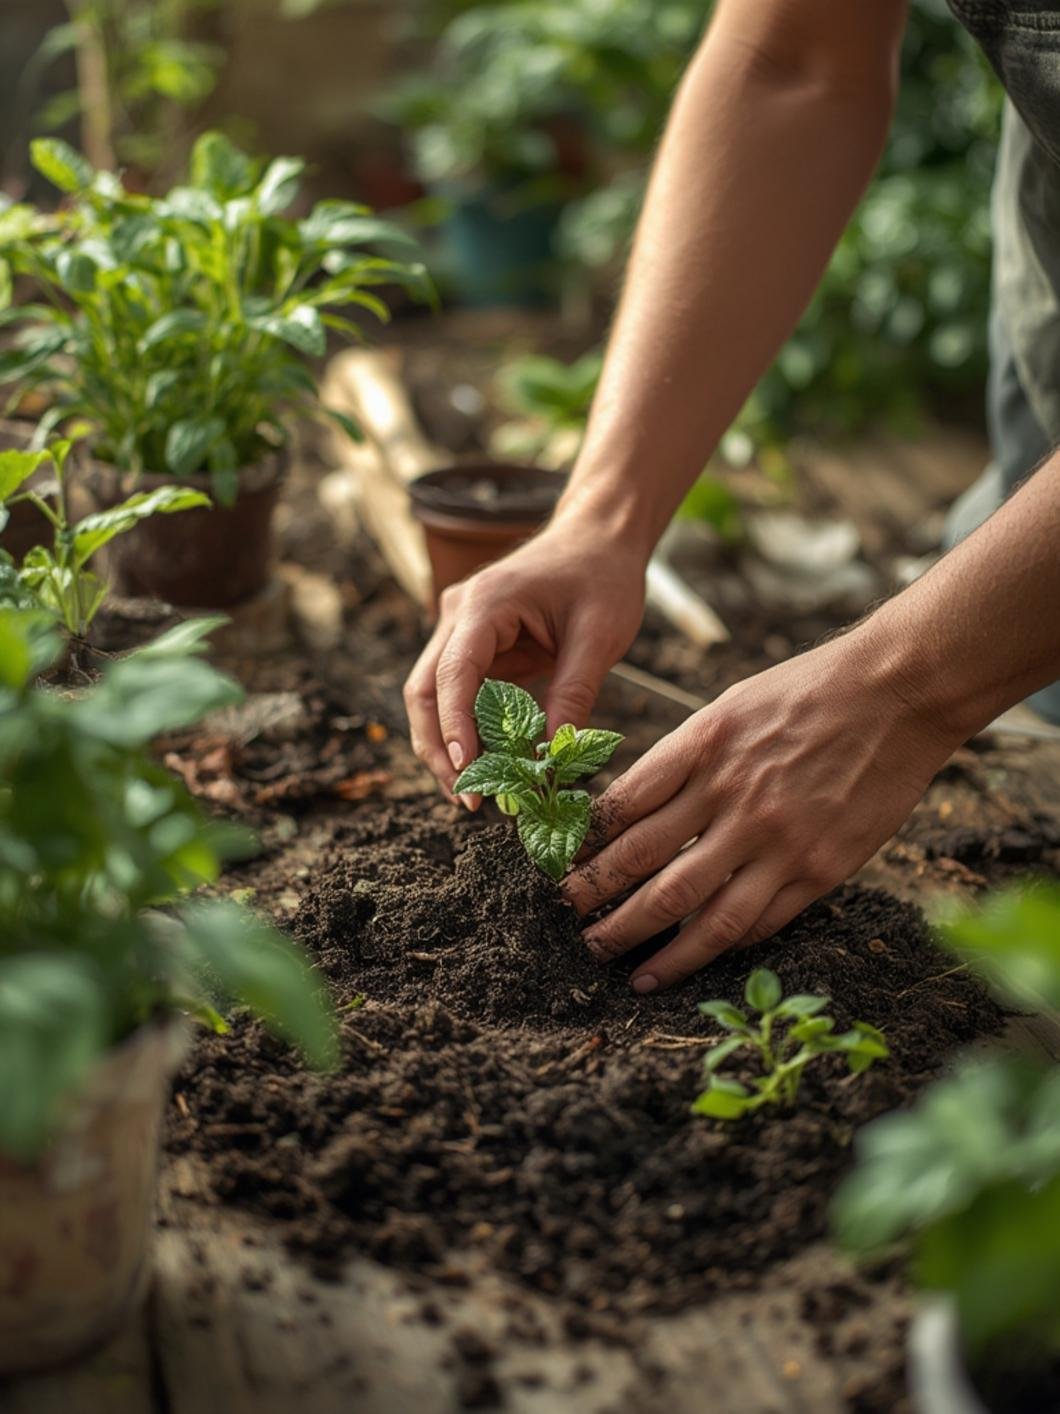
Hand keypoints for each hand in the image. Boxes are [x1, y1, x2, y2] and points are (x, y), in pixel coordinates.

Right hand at [403, 522, 645, 798]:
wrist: (600, 537)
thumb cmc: (603, 576)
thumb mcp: (599, 637)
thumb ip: (573, 695)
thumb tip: (550, 758)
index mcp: (484, 603)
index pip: (453, 674)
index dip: (455, 728)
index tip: (468, 772)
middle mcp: (458, 615)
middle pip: (424, 691)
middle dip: (438, 749)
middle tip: (467, 799)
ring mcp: (461, 630)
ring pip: (433, 697)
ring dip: (447, 746)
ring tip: (473, 793)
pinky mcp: (475, 647)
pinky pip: (459, 696)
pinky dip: (468, 732)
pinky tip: (488, 766)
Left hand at [563, 630, 959, 990]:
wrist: (898, 692)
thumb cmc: (808, 691)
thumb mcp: (729, 706)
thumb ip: (682, 758)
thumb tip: (627, 810)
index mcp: (703, 747)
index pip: (623, 807)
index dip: (585, 846)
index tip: (560, 869)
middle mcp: (732, 796)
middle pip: (645, 864)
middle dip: (599, 901)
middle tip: (570, 926)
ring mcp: (777, 838)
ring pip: (697, 911)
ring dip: (651, 946)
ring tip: (624, 970)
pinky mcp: (819, 868)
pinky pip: (757, 921)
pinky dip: (718, 945)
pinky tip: (693, 959)